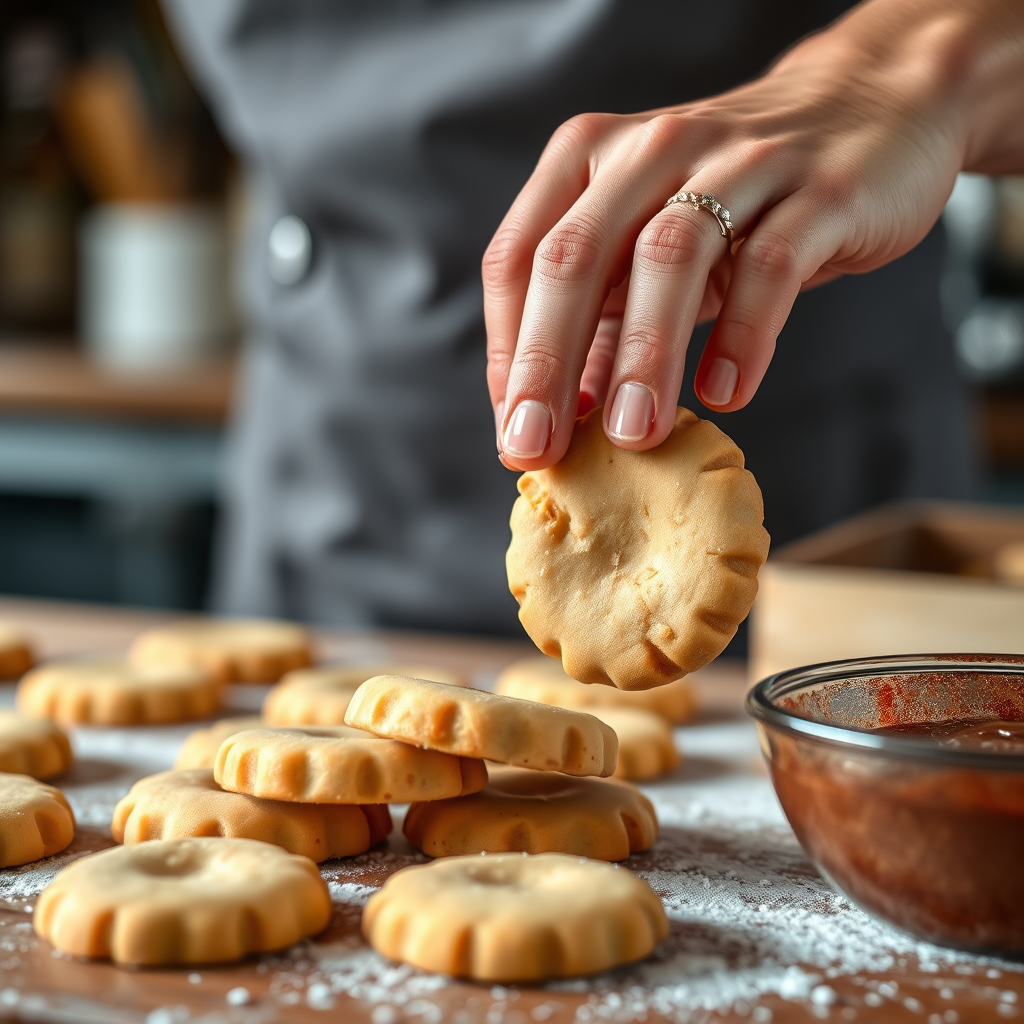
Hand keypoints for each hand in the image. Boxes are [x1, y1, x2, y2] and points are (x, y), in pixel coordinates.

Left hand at [484, 0, 1023, 470]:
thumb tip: (555, 415)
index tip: (516, 428)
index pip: (520, 257)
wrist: (870, 112)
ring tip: (632, 434)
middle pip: (575, 255)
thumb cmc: (736, 198)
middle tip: (539, 444)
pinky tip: (724, 393)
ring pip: (669, 257)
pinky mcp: (817, 190)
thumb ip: (602, 323)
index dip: (507, 349)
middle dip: (547, 360)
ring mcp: (736, 162)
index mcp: (590, 159)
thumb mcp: (650, 249)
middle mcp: (651, 150)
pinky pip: (771, 267)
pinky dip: (744, 336)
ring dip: (641, 353)